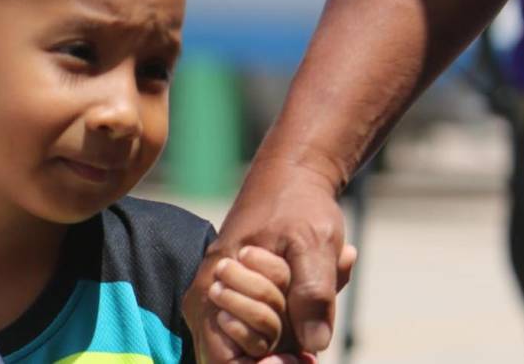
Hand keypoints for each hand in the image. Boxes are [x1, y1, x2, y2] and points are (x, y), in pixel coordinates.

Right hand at [183, 159, 355, 361]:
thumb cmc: (296, 205)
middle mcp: (209, 304)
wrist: (290, 179)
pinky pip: (267, 333)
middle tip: (303, 309)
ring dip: (289, 330)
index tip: (297, 355)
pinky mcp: (241, 305)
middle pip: (244, 358)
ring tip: (302, 286)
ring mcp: (223, 307)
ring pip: (258, 348)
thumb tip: (313, 343)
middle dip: (280, 344)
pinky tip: (304, 286)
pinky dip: (292, 320)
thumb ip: (312, 294)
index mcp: (213, 290)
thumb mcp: (314, 243)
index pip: (227, 363)